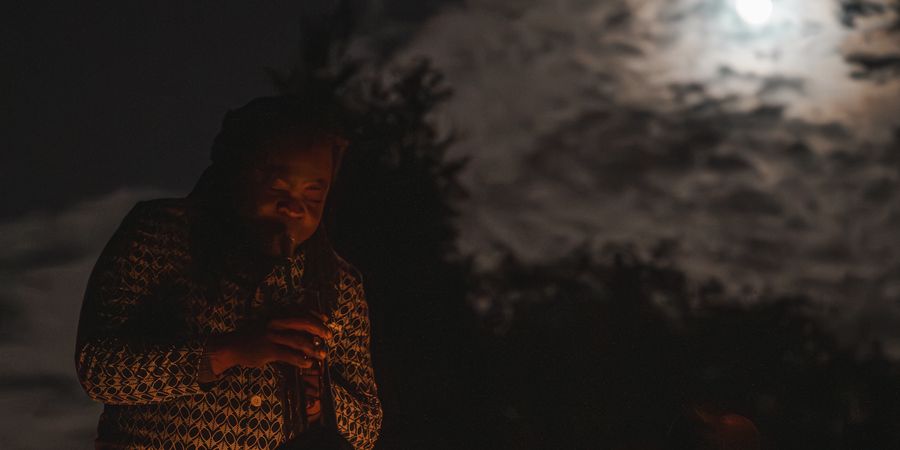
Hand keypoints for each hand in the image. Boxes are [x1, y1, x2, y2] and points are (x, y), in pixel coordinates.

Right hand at [206, 312, 332, 374]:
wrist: (232, 345)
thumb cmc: (253, 336)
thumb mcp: (268, 324)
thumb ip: (284, 325)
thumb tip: (306, 331)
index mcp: (276, 314)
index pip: (301, 311)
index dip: (316, 314)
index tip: (326, 319)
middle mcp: (276, 322)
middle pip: (303, 322)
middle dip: (319, 329)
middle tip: (328, 336)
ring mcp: (272, 336)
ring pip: (299, 340)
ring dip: (314, 348)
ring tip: (322, 354)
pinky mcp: (269, 350)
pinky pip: (290, 355)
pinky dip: (301, 360)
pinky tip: (308, 364)